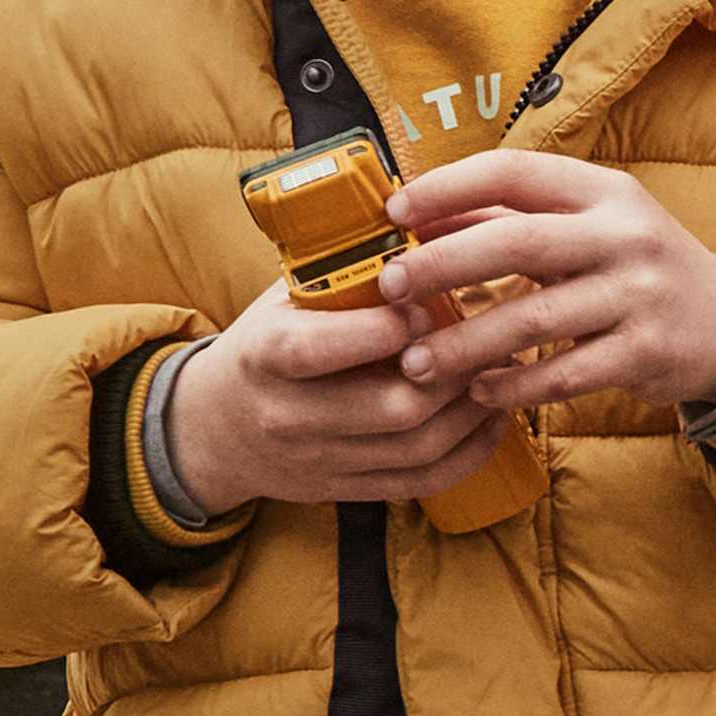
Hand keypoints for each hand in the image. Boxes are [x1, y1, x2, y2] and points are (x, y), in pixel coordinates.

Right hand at [166, 277, 504, 514]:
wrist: (214, 430)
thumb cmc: (263, 344)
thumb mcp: (281, 299)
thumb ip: (339, 274)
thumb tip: (422, 225)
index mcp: (266, 355)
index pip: (325, 349)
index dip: (387, 328)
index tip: (427, 302)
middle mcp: (291, 415)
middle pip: (392, 407)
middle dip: (453, 370)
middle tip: (490, 335)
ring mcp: (320, 461)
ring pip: (417, 449)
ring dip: (473, 411)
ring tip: (500, 370)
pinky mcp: (345, 490)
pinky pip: (421, 483)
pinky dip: (468, 454)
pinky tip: (491, 418)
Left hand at [378, 155, 715, 412]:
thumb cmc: (632, 267)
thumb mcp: (587, 226)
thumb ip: (510, 220)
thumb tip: (417, 220)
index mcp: (602, 190)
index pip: (513, 172)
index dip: (447, 188)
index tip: (395, 212)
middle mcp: (624, 235)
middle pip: (516, 241)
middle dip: (441, 265)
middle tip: (389, 289)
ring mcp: (638, 295)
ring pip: (533, 317)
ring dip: (465, 342)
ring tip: (416, 362)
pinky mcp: (645, 353)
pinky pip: (564, 374)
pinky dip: (514, 385)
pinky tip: (478, 391)